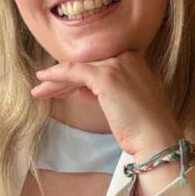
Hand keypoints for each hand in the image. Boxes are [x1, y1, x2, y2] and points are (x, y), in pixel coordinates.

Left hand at [31, 51, 180, 159]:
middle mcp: (126, 57)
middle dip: (63, 78)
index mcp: (133, 59)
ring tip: (38, 91)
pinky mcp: (107, 77)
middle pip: (86, 64)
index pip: (96, 63)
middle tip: (45, 89)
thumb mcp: (122, 103)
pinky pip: (74, 71)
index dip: (76, 75)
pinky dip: (56, 75)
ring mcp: (117, 65)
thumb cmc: (142, 127)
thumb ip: (105, 91)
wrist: (156, 139)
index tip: (61, 88)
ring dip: (55, 80)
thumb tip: (83, 89)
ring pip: (78, 68)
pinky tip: (42, 80)